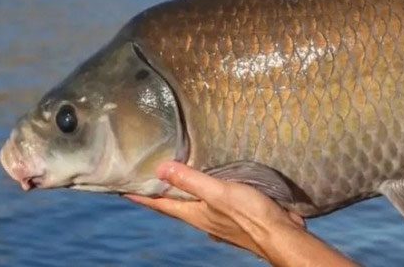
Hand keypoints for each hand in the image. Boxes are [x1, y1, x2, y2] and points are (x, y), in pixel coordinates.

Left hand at [126, 162, 356, 266]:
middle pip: (174, 203)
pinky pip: (214, 199)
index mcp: (195, 214)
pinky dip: (206, 189)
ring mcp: (219, 217)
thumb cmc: (251, 216)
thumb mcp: (218, 194)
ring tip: (175, 172)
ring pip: (194, 202)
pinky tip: (213, 181)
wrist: (281, 235)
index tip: (121, 185)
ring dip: (182, 189)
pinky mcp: (236, 213)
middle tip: (145, 174)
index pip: (160, 203)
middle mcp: (203, 217)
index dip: (141, 194)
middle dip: (159, 190)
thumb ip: (192, 181)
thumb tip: (160, 168)